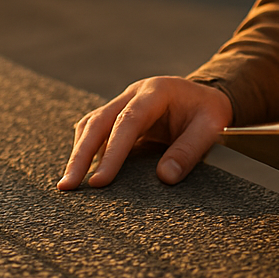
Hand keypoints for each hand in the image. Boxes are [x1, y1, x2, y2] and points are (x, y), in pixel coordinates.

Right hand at [56, 77, 232, 190]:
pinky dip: (87, 151)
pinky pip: (96, 132)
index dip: (113, 152)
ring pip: (91, 126)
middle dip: (80, 155)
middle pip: (98, 122)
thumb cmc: (209, 112)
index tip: (100, 182)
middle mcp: (133, 94)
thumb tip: (164, 178)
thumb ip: (190, 150)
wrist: (207, 98)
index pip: (127, 122)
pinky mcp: (118, 117)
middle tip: (67, 186)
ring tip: (69, 185)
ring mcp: (123, 103)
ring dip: (79, 153)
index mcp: (156, 91)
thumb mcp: (211, 127)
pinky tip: (83, 173)